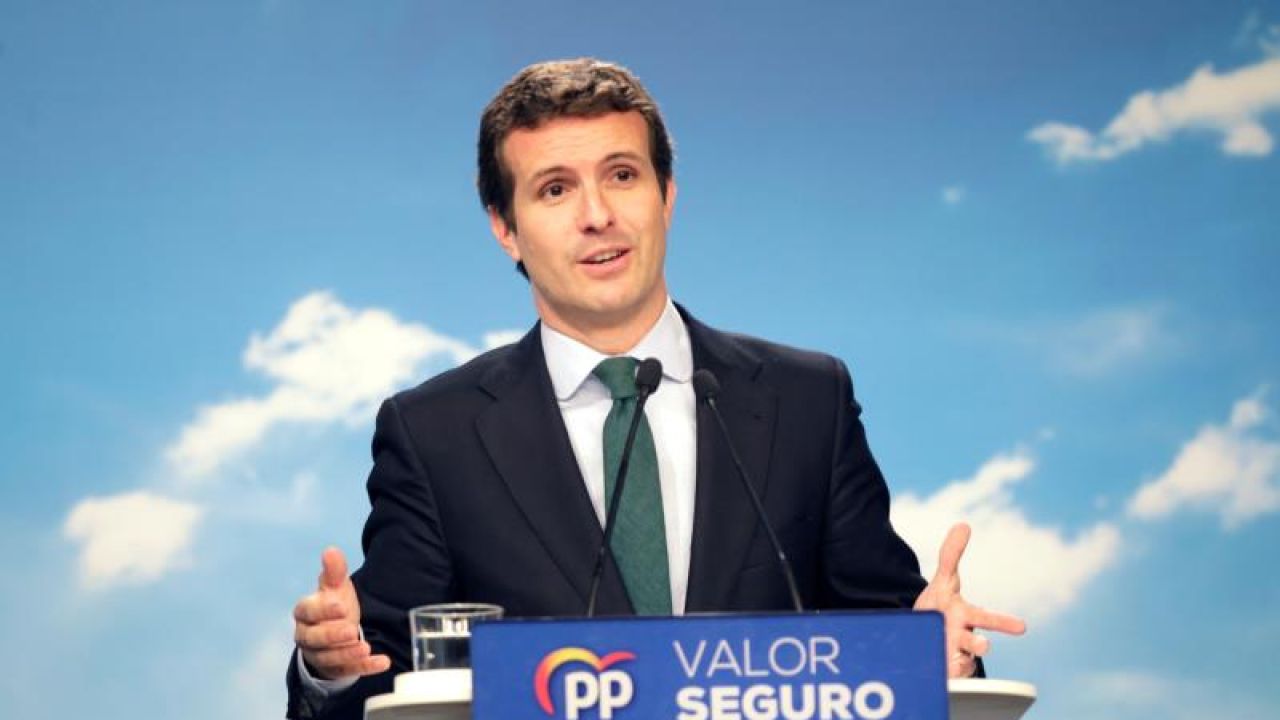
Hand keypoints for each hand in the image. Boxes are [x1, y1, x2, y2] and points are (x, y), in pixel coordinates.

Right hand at [292, 547, 390, 679]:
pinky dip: (365, 667)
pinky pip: (349, 671)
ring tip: (365, 647)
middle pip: (314, 638)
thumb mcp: (335, 586)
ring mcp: (320, 655)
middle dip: (332, 635)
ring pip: (329, 658)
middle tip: (351, 630)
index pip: (307, 611)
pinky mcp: (336, 669)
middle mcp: (307, 636)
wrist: (337, 630)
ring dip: (347, 654)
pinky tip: (382, 661)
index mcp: (305, 613)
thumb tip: (331, 550)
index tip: (341, 606)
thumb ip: (334, 571)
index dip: (322, 610)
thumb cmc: (333, 605)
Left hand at [913, 523, 1026, 677]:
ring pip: (958, 663)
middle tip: (985, 647)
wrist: (924, 635)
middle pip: (973, 643)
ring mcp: (951, 655)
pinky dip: (943, 675)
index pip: (985, 617)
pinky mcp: (939, 671)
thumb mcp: (943, 580)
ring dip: (957, 662)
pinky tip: (938, 674)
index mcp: (965, 616)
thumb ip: (951, 554)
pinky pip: (943, 677)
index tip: (1022, 627)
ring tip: (951, 662)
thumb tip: (963, 524)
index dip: (1003, 622)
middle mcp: (962, 637)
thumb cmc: (941, 607)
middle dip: (979, 645)